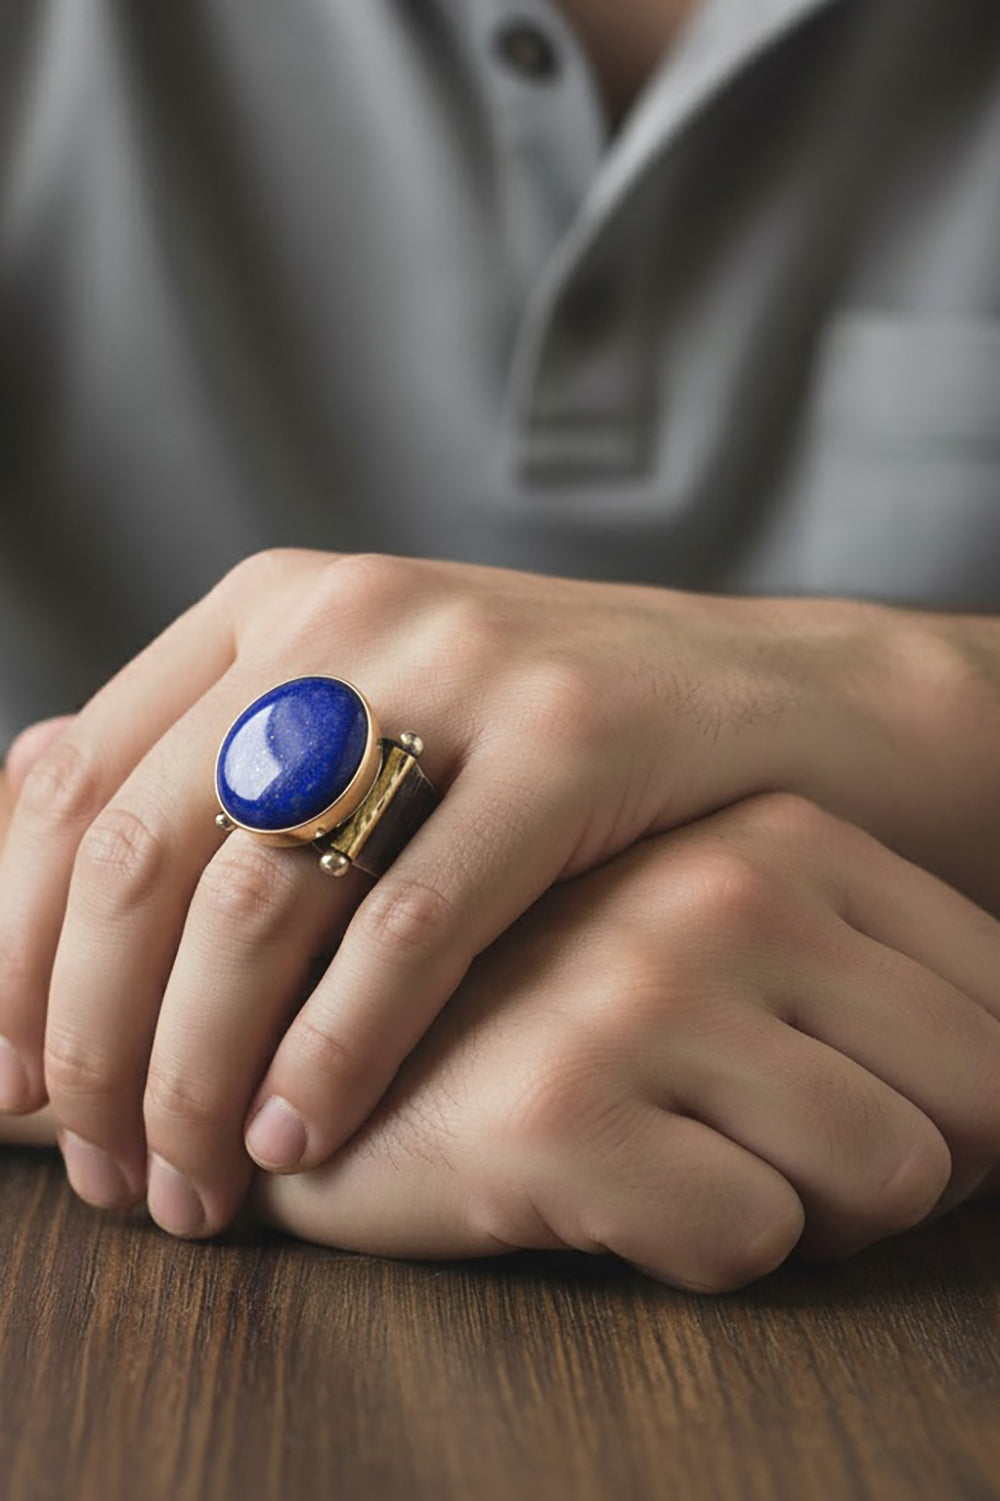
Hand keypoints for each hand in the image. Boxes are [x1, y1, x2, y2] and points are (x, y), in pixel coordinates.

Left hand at [0, 548, 976, 1239]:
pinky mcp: (573, 742)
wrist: (780, 708)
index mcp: (272, 606)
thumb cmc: (555, 746)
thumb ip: (227, 775)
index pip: (74, 784)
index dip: (10, 948)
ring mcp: (463, 668)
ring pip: (260, 905)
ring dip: (196, 1073)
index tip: (3, 1081)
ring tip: (189, 1187)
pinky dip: (335, 1053)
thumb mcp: (379, 717)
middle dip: (91, 1040)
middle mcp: (347, 618)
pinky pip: (411, 929)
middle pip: (144, 853)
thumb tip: (32, 893)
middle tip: (97, 1169)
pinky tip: (300, 1138)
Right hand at [253, 794, 999, 1288]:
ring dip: (806, 1209)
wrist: (333, 1041)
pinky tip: (610, 1193)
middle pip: (983, 1098)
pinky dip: (702, 1249)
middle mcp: (725, 890)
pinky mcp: (566, 1109)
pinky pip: (755, 1241)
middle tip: (777, 1147)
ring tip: (686, 1157)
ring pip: (891, 1175)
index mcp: (779, 834)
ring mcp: (644, 991)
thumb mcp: (717, 934)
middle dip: (904, 1161)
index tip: (861, 1110)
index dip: (960, 1101)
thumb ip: (853, 970)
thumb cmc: (547, 1002)